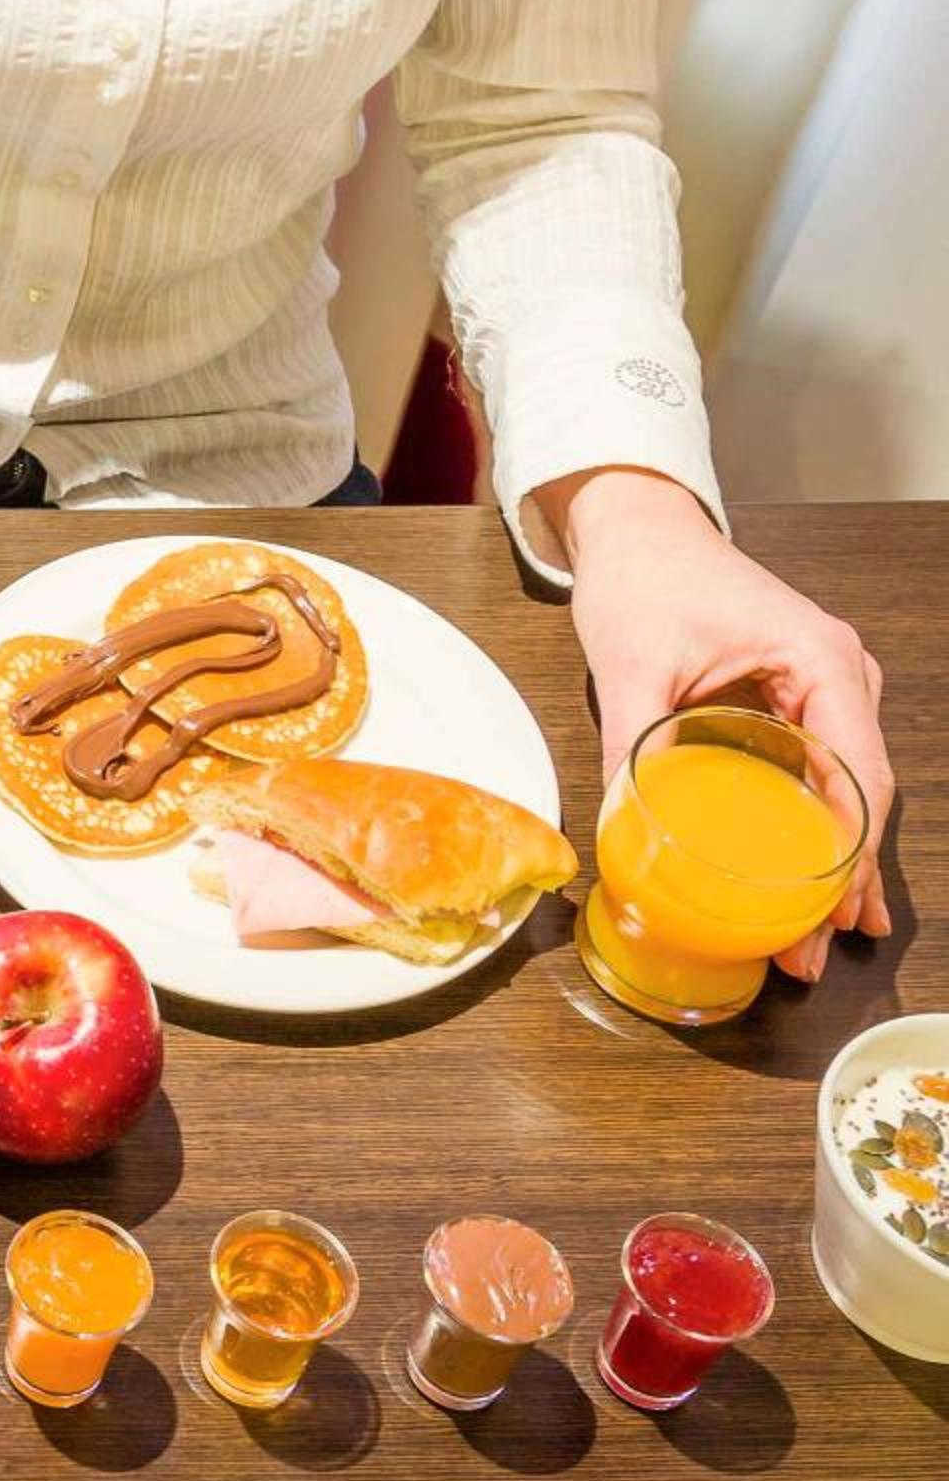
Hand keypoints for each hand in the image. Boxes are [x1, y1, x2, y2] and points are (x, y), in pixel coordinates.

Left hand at [543, 467, 890, 981]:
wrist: (637, 530)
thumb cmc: (641, 579)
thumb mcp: (628, 665)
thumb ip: (628, 742)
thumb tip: (619, 827)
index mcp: (820, 662)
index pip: (858, 775)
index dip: (846, 854)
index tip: (827, 913)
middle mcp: (841, 675)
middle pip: (861, 792)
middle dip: (842, 876)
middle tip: (813, 949)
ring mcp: (826, 688)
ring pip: (848, 789)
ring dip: (834, 860)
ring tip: (818, 936)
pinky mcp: (799, 698)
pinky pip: (822, 771)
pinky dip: (817, 825)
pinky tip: (811, 882)